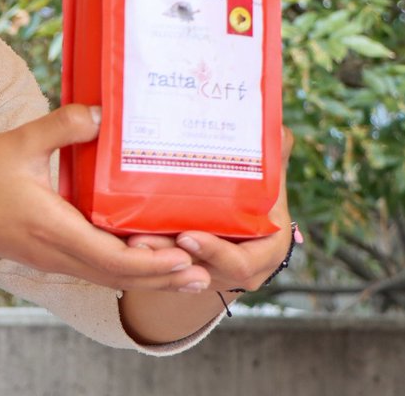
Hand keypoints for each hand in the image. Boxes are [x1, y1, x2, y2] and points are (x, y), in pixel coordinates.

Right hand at [0, 104, 210, 292]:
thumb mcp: (19, 142)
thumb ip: (62, 126)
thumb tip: (102, 113)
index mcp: (51, 227)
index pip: (110, 256)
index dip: (150, 261)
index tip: (183, 255)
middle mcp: (56, 251)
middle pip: (118, 276)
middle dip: (162, 277)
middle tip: (203, 272)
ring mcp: (51, 258)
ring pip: (108, 278)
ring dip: (146, 278)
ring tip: (186, 272)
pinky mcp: (48, 255)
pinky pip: (93, 269)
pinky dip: (123, 269)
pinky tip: (143, 258)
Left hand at [126, 124, 296, 292]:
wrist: (244, 222)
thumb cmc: (260, 198)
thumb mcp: (270, 182)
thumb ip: (273, 159)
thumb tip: (280, 130)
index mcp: (265, 251)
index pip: (240, 262)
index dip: (214, 252)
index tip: (186, 236)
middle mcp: (239, 270)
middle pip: (200, 270)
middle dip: (169, 255)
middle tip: (140, 240)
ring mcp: (212, 274)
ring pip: (178, 271)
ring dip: (152, 258)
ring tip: (128, 240)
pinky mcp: (189, 271)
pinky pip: (166, 268)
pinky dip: (148, 255)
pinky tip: (124, 238)